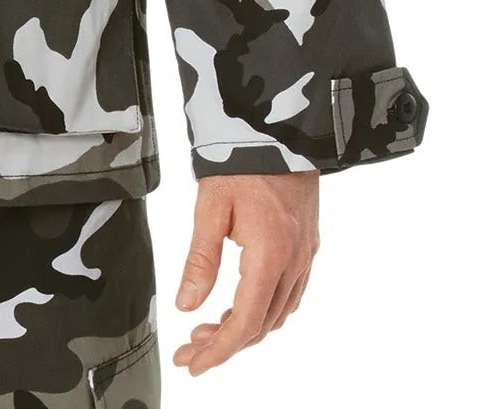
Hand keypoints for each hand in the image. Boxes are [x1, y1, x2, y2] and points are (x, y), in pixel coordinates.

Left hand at [171, 172, 318, 376]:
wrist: (281, 129)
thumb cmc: (242, 161)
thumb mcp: (211, 207)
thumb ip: (200, 260)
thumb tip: (186, 305)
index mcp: (270, 256)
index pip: (245, 323)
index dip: (219, 351)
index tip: (193, 365)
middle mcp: (294, 263)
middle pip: (262, 325)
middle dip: (226, 344)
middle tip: (191, 350)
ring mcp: (305, 255)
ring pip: (278, 313)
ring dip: (245, 328)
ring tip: (209, 329)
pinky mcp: (308, 245)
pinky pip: (290, 294)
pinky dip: (264, 309)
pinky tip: (242, 305)